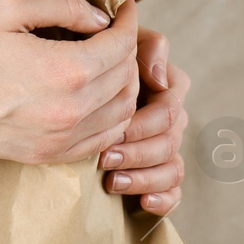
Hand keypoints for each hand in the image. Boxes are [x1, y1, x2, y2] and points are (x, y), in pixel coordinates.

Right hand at [0, 0, 140, 164]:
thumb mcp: (7, 7)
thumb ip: (62, 5)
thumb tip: (100, 16)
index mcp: (67, 70)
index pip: (122, 45)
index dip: (129, 22)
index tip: (125, 9)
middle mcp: (73, 110)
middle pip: (127, 78)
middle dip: (128, 50)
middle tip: (115, 32)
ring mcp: (62, 138)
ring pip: (122, 112)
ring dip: (124, 84)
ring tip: (109, 63)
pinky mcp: (49, 155)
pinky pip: (102, 139)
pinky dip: (112, 117)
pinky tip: (98, 98)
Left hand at [99, 24, 189, 215]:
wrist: (70, 88)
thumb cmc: (94, 56)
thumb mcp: (119, 41)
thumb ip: (147, 46)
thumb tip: (158, 78)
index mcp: (167, 87)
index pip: (171, 105)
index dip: (144, 121)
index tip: (115, 129)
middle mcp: (170, 118)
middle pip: (170, 140)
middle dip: (138, 151)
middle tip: (105, 159)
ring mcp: (165, 147)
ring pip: (173, 168)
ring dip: (145, 176)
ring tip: (113, 181)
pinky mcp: (158, 175)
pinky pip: (174, 192)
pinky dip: (163, 199)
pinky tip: (144, 202)